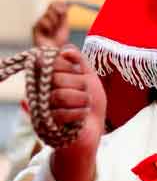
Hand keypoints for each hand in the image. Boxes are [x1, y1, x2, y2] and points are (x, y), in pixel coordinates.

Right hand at [32, 1, 70, 48]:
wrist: (53, 50)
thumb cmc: (59, 39)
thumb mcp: (64, 25)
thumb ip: (64, 15)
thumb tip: (66, 4)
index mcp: (54, 15)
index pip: (55, 3)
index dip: (60, 4)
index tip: (66, 8)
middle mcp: (46, 16)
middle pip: (52, 5)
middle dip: (58, 13)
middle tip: (60, 22)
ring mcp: (40, 21)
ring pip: (48, 13)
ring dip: (54, 23)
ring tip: (53, 31)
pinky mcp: (35, 26)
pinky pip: (42, 21)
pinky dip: (48, 27)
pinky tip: (47, 33)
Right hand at [48, 46, 105, 180]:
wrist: (93, 131)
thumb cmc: (90, 103)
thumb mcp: (88, 77)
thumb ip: (78, 60)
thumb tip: (65, 50)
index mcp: (47, 76)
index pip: (51, 61)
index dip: (71, 66)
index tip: (80, 75)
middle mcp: (39, 90)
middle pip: (57, 77)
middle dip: (80, 85)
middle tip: (84, 94)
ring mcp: (41, 108)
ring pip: (60, 95)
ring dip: (82, 100)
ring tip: (84, 105)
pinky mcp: (47, 124)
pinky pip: (63, 112)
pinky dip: (80, 113)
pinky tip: (82, 115)